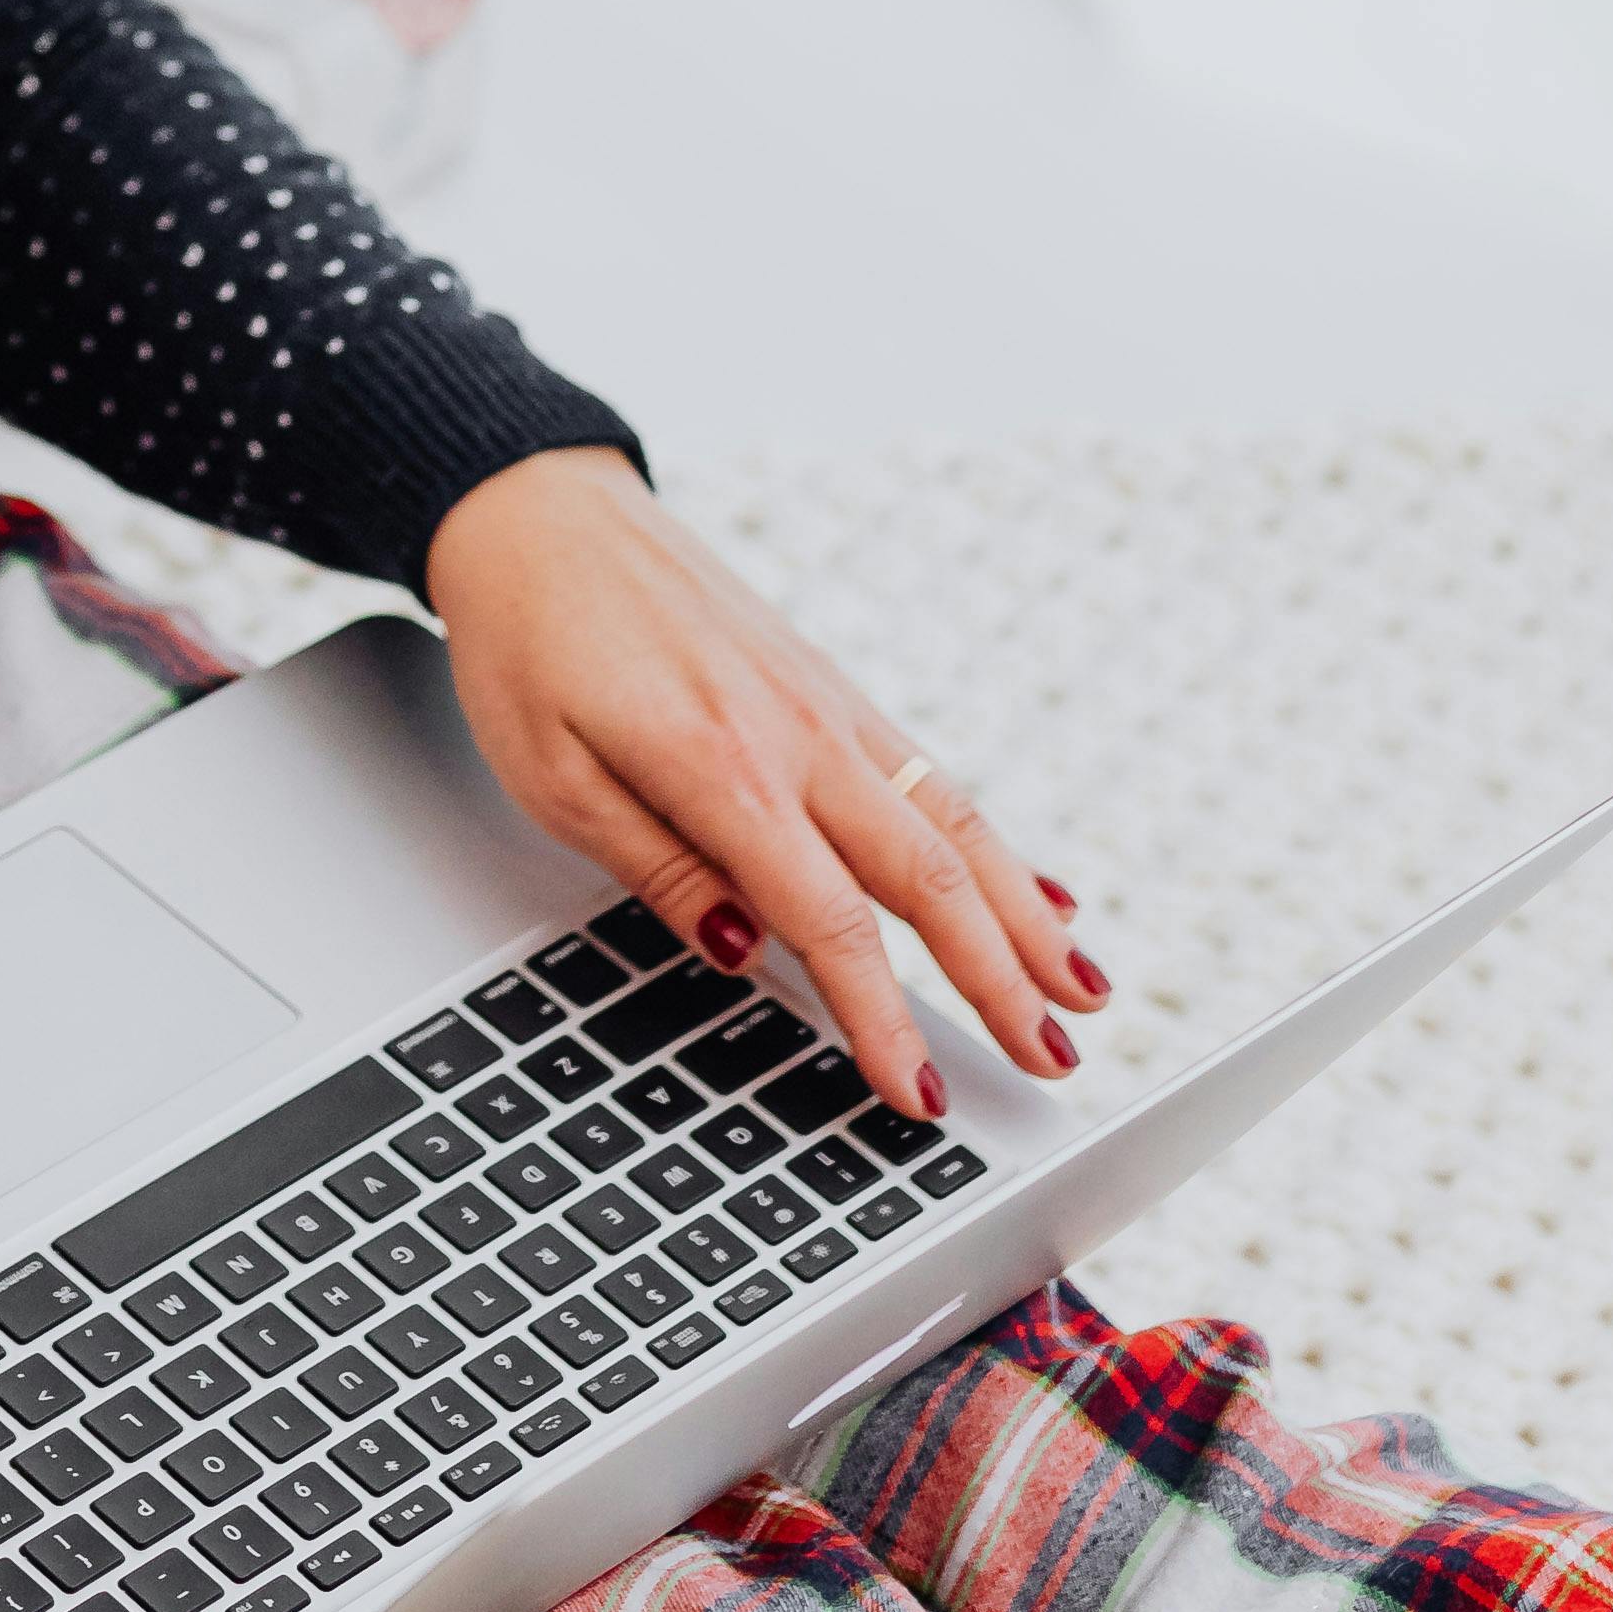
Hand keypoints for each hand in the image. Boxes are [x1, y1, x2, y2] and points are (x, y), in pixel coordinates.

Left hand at [424, 448, 1110, 1120]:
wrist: (544, 514)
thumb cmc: (529, 644)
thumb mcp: (552, 780)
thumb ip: (659, 871)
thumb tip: (746, 953)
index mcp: (723, 769)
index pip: (831, 924)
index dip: (884, 1021)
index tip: (920, 1097)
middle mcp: (797, 735)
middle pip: (927, 879)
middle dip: (1001, 982)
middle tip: (1054, 1063)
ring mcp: (827, 706)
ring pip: (955, 825)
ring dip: (1026, 917)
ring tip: (1083, 990)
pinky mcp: (831, 686)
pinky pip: (931, 775)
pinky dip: (995, 842)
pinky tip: (1034, 888)